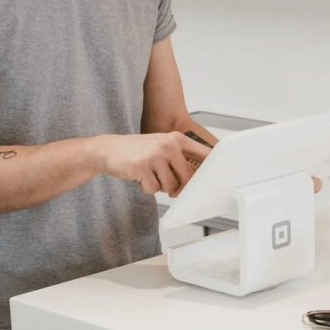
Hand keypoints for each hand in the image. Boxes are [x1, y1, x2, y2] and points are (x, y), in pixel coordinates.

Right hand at [93, 132, 210, 196]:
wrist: (107, 149)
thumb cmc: (137, 151)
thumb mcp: (161, 146)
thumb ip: (179, 158)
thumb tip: (197, 178)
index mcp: (177, 139)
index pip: (204, 153)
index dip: (213, 167)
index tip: (221, 177)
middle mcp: (168, 145)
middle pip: (188, 176)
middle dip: (180, 186)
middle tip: (171, 187)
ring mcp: (155, 156)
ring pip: (170, 186)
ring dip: (161, 187)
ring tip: (150, 176)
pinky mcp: (142, 167)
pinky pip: (154, 189)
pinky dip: (147, 189)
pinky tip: (140, 178)